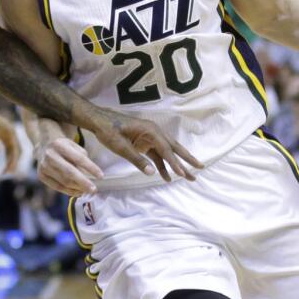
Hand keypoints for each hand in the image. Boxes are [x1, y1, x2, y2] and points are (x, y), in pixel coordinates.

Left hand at [0, 106, 20, 174]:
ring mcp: (9, 135)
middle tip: (8, 173)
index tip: (9, 170)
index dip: (13, 161)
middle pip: (17, 151)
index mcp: (11, 132)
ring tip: (5, 171)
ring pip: (13, 151)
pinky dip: (7, 156)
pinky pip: (8, 148)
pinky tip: (4, 163)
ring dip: (11, 160)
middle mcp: (12, 134)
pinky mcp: (4, 136)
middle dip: (13, 163)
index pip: (15, 150)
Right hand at [36, 135, 103, 195]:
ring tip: (87, 190)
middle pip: (69, 172)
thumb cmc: (63, 147)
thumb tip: (92, 175)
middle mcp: (49, 155)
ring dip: (78, 188)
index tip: (101, 176)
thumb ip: (82, 157)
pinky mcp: (41, 176)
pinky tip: (78, 192)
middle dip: (83, 182)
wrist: (43, 147)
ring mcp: (43, 166)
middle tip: (94, 189)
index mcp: (59, 144)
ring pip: (64, 181)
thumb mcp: (73, 145)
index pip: (78, 158)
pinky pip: (57, 187)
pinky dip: (69, 191)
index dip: (91, 167)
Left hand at [85, 109, 203, 182]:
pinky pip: (157, 155)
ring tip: (189, 176)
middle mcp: (154, 132)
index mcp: (150, 130)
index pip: (166, 149)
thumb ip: (137, 159)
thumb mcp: (120, 146)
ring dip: (177, 164)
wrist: (99, 121)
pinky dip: (163, 165)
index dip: (175, 163)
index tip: (183, 173)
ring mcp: (150, 137)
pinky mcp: (145, 142)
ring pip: (168, 152)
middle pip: (174, 148)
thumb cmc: (108, 130)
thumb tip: (151, 173)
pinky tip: (167, 177)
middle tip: (200, 168)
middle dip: (187, 159)